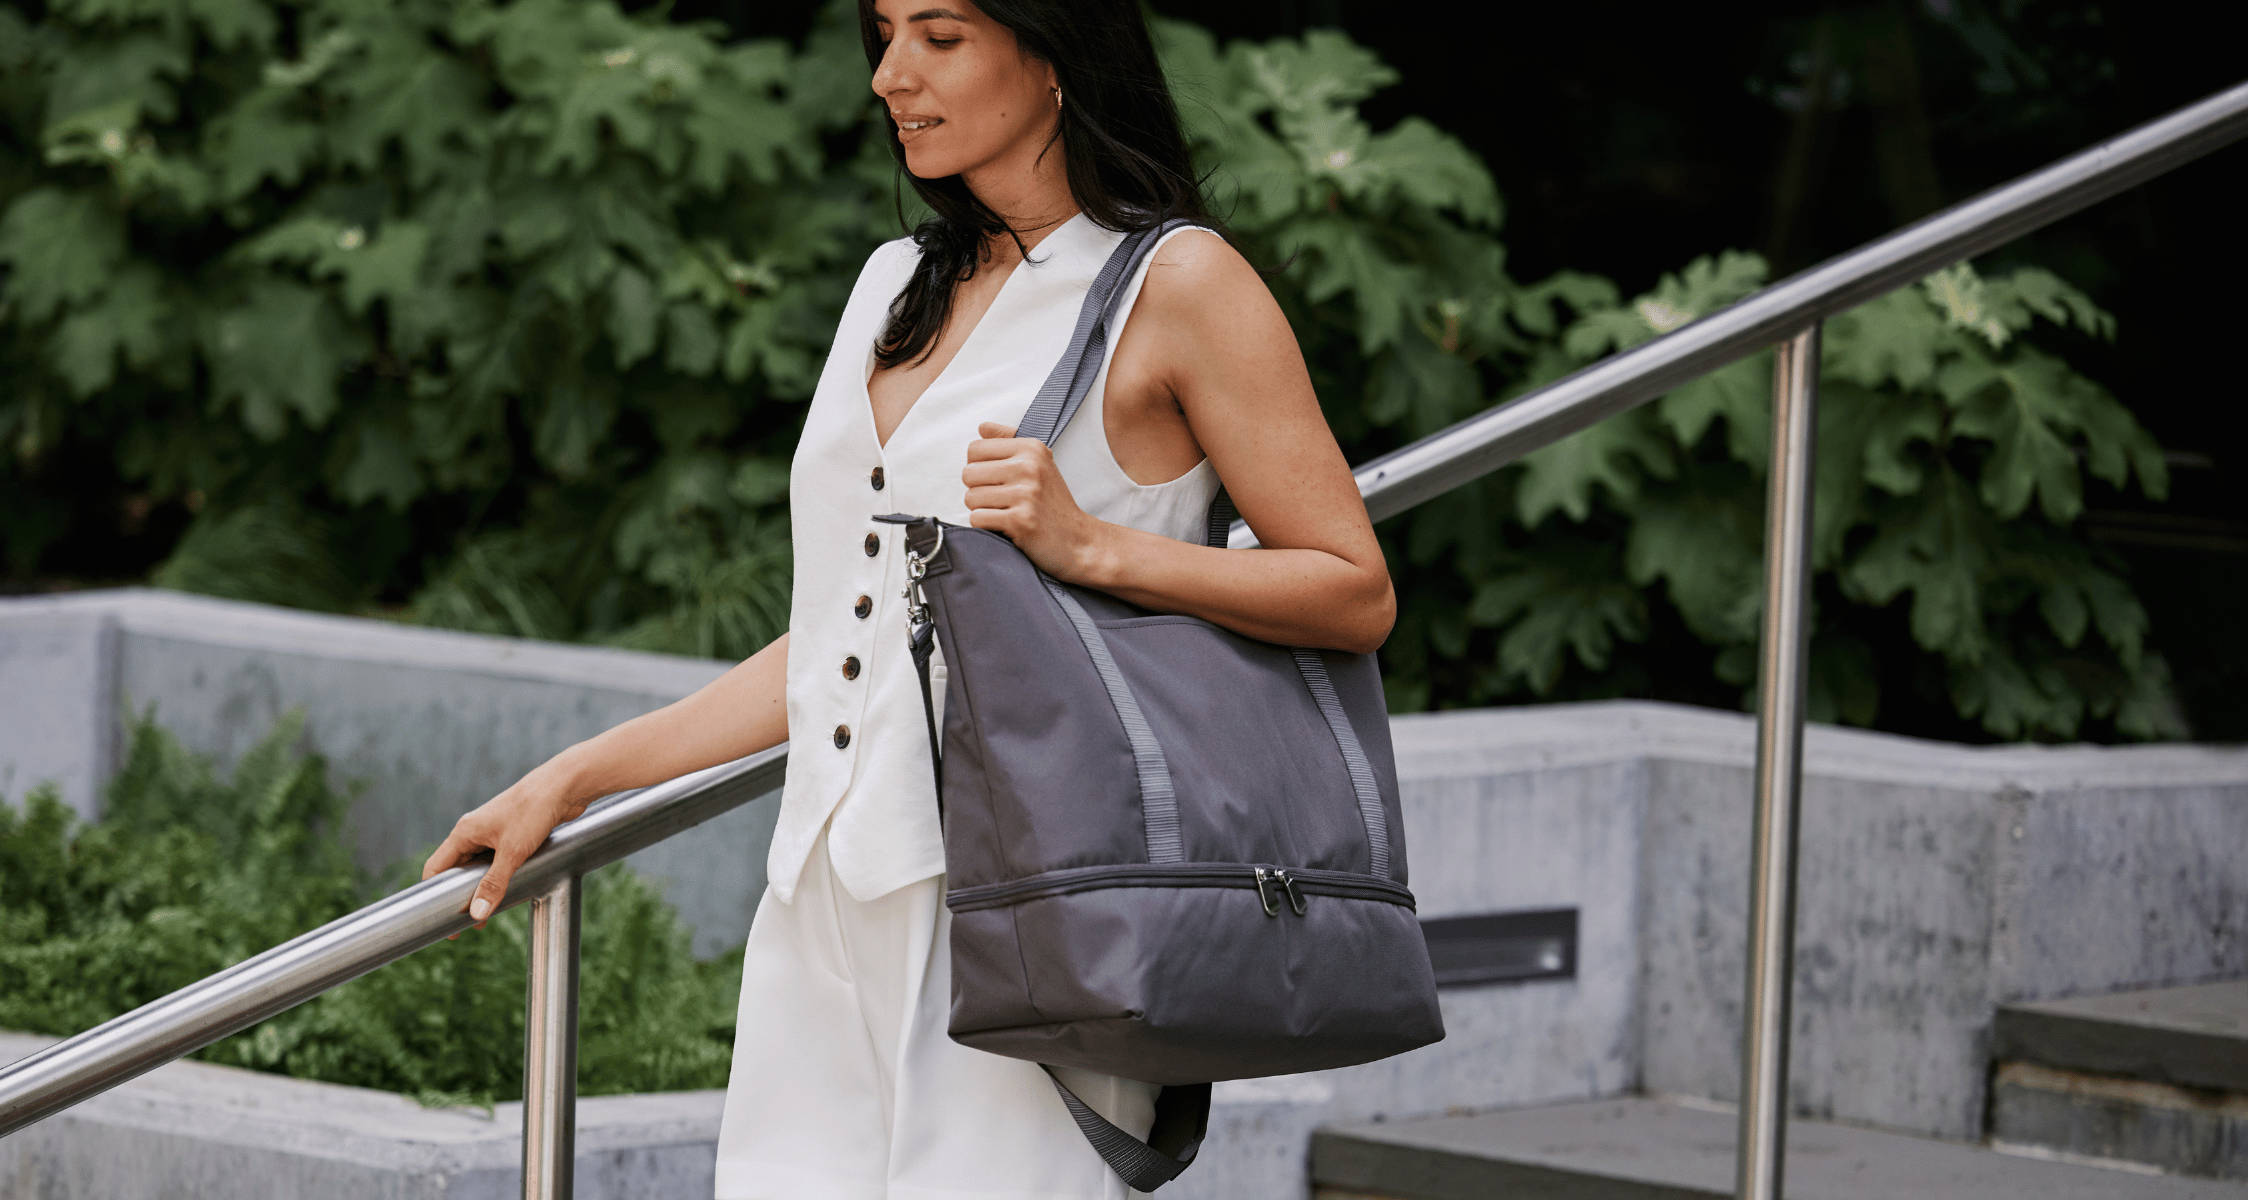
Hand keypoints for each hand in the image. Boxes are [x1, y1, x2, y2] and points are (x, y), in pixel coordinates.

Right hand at [419, 759, 588, 931]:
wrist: (564, 786)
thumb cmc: (534, 810)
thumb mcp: (512, 852)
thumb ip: (493, 884)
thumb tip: (476, 913)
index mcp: (464, 833)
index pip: (436, 868)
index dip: (434, 895)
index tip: (438, 919)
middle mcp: (475, 832)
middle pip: (457, 870)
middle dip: (460, 896)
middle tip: (465, 924)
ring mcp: (494, 833)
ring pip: (479, 867)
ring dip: (481, 889)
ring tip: (486, 917)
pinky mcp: (513, 834)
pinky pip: (498, 862)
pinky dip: (498, 878)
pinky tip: (507, 893)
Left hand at [963, 422, 1110, 582]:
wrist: (1078, 540)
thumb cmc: (1053, 503)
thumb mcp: (1040, 463)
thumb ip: (1009, 441)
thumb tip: (982, 427)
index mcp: (1032, 448)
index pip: (975, 449)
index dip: (979, 467)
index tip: (997, 480)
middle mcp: (1029, 467)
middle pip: (968, 473)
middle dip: (978, 491)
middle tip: (1001, 500)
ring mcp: (1025, 494)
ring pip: (971, 498)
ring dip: (983, 510)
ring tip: (1006, 513)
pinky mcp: (1020, 521)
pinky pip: (977, 519)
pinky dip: (986, 526)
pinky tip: (1006, 527)